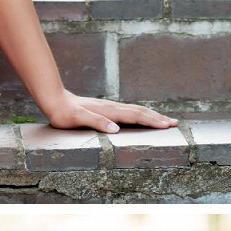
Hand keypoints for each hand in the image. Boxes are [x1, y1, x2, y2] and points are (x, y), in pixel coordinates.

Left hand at [38, 92, 176, 135]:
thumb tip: (116, 129)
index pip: (136, 117)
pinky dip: (141, 114)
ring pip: (136, 111)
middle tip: (175, 123)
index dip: (152, 121)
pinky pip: (129, 112)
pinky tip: (143, 117)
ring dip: (152, 115)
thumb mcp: (77, 119)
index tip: (167, 125)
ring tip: (165, 120)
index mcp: (110, 112)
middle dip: (158, 118)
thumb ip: (97, 123)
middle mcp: (113, 108)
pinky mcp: (107, 109)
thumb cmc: (64, 113)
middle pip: (141, 112)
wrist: (55, 100)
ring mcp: (111, 107)